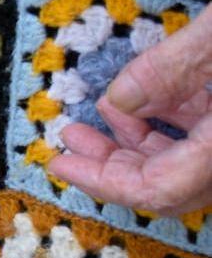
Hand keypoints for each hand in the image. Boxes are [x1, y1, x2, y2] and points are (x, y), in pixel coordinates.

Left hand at [49, 5, 211, 216]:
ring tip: (89, 120)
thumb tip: (117, 102)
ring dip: (135, 144)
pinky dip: (167, 124)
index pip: (160, 190)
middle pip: (170, 184)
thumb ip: (173, 67)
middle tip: (68, 142)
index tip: (59, 165)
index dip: (103, 182)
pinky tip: (131, 103)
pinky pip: (202, 140)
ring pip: (185, 162)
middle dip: (112, 165)